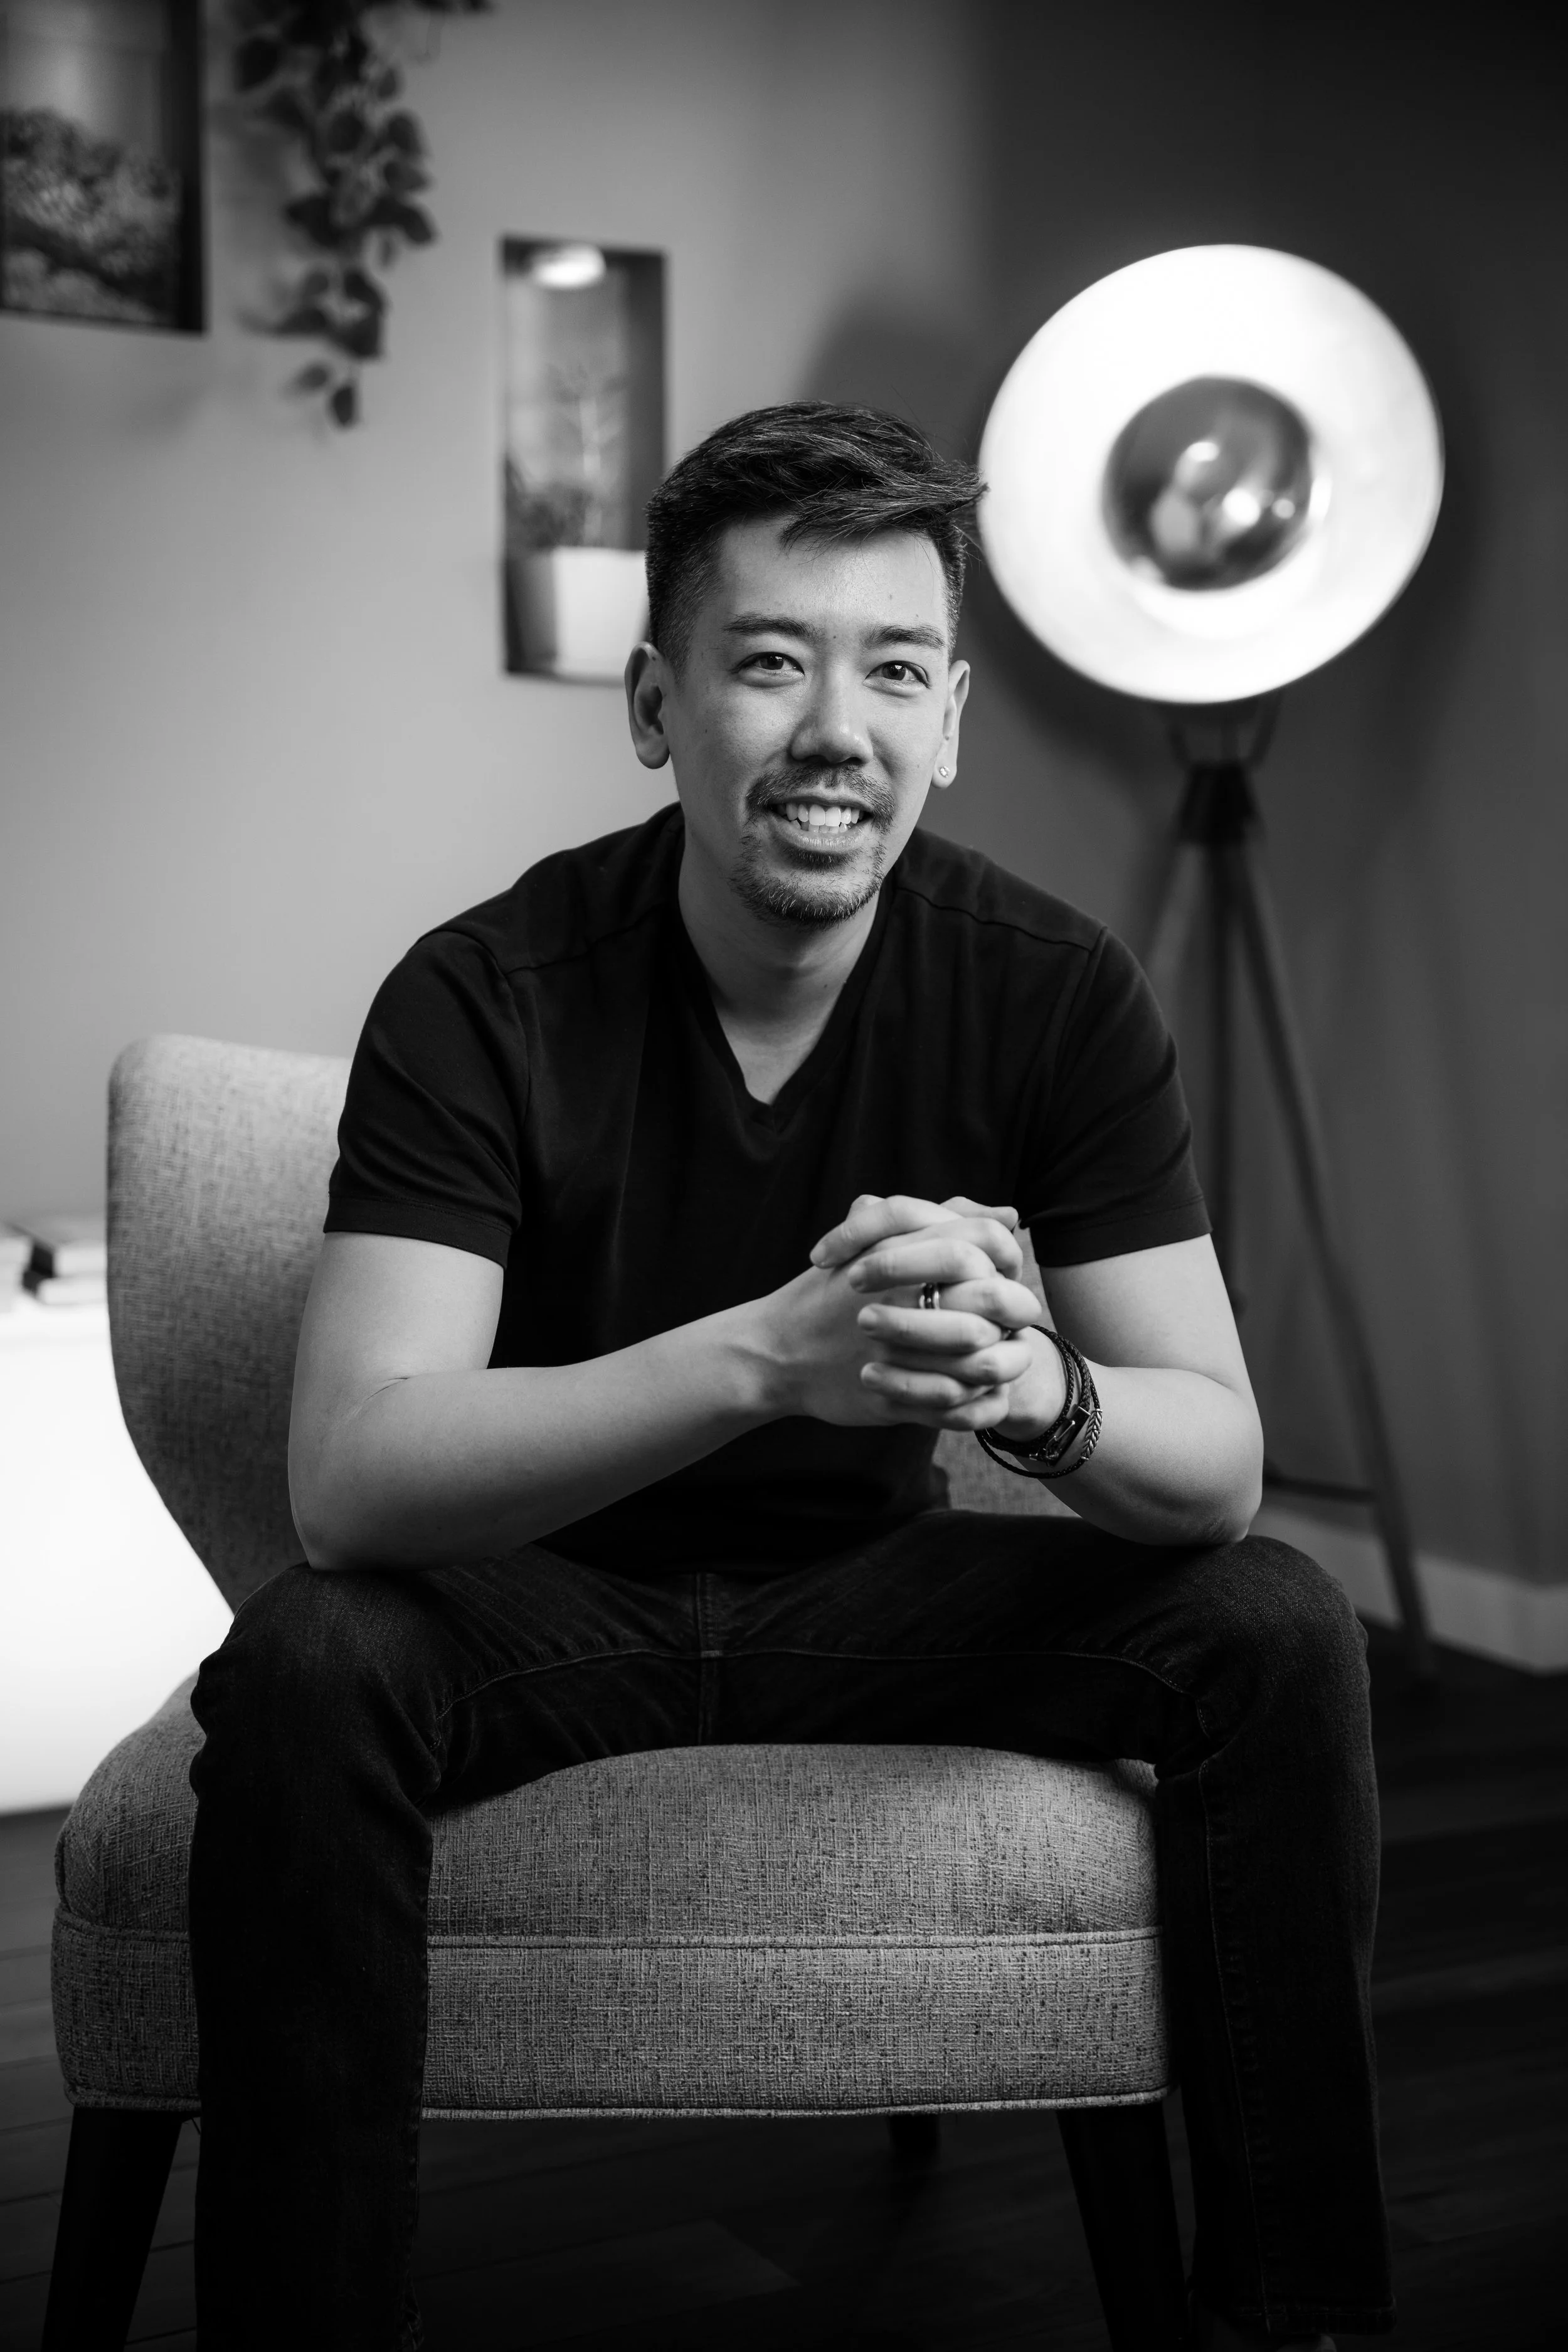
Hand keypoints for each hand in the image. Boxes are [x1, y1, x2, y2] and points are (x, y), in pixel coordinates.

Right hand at [758, 1193, 1052, 1432]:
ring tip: (997, 1360)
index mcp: (901, 1252)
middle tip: (1002, 1323)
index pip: (985, 1240)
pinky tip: (977, 1394)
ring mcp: (899, 1353)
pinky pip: (959, 1406)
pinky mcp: (892, 1402)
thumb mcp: (877, 1241)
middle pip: (993, 1299)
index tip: (994, 1277)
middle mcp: (904, 1298)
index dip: (1004, 1259)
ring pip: (985, 1358)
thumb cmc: (830, 1292)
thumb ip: (943, 1221)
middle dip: (1009, 1313)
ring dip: (1001, 1361)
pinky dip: (977, 1403)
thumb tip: (1010, 1213)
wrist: (778, 1349)